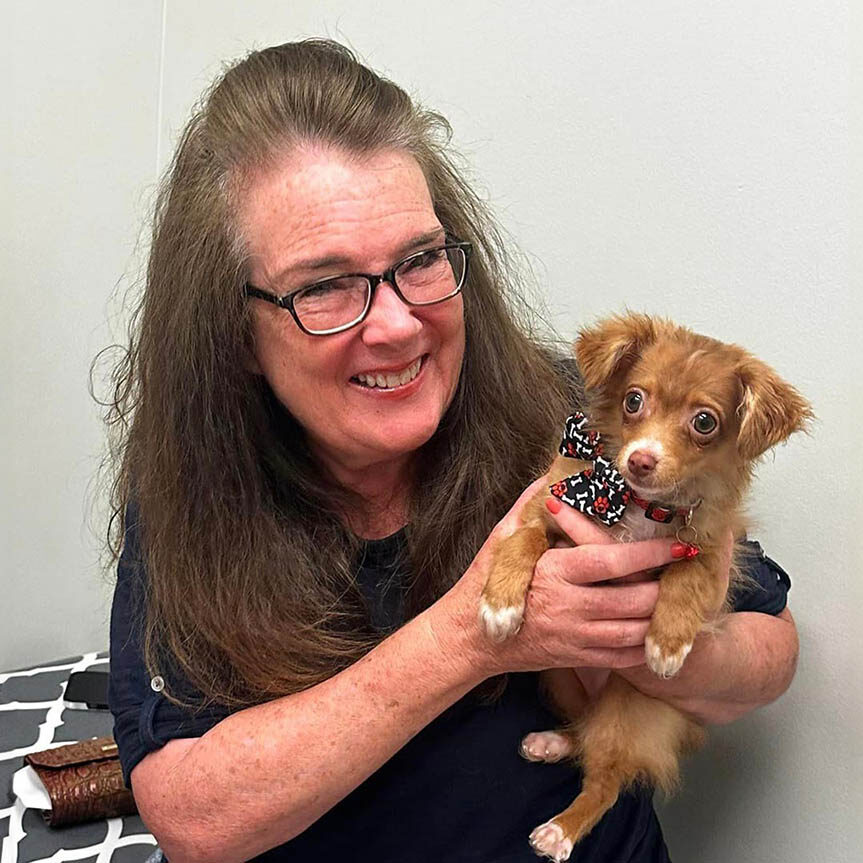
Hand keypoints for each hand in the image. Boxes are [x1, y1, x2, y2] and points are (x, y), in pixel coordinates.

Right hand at [443, 482, 689, 679]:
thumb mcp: (503, 539)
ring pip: (633, 631)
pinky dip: (644, 644)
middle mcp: (569, 607)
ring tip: (679, 598)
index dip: (649, 554)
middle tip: (689, 572)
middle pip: (633, 599)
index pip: (612, 561)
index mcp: (555, 572)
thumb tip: (549, 477)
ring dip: (660, 616)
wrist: (470, 638)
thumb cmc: (484, 582)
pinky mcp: (576, 658)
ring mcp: (574, 637)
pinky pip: (622, 657)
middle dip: (666, 587)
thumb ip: (528, 508)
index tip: (677, 543)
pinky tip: (655, 629)